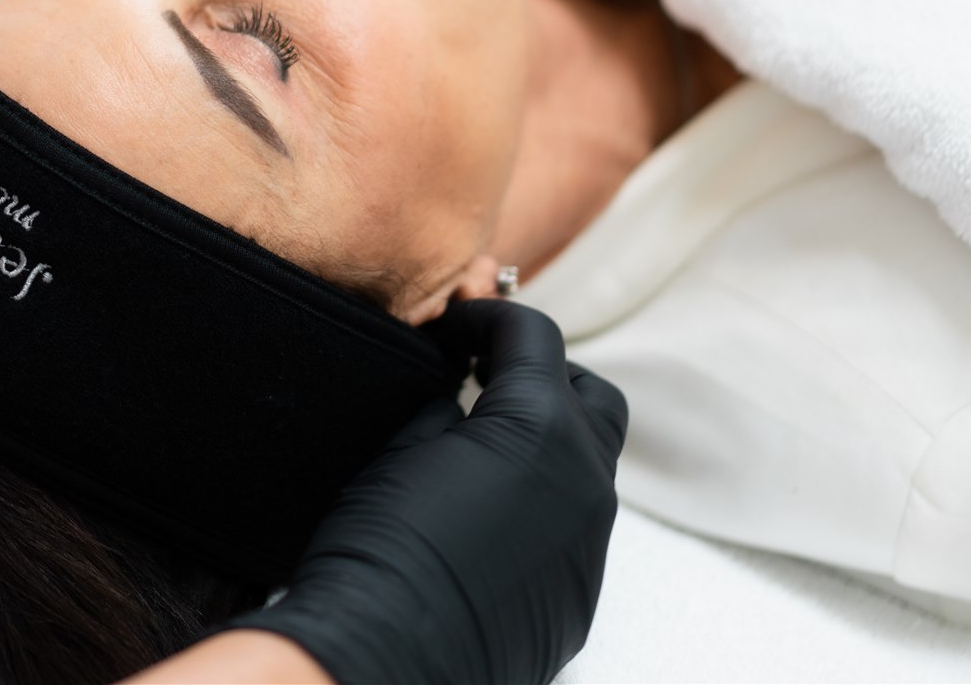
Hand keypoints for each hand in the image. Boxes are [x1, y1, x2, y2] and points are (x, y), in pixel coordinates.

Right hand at [233, 300, 626, 684]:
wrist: (381, 657)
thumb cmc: (379, 547)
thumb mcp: (401, 446)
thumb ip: (446, 405)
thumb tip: (461, 393)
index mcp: (541, 427)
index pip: (534, 337)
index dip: (486, 320)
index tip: (452, 330)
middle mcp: (585, 480)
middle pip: (591, 397)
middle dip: (543, 376)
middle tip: (485, 378)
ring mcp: (590, 543)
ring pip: (588, 467)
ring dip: (547, 444)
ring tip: (483, 451)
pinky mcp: (578, 596)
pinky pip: (572, 531)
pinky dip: (540, 508)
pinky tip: (483, 523)